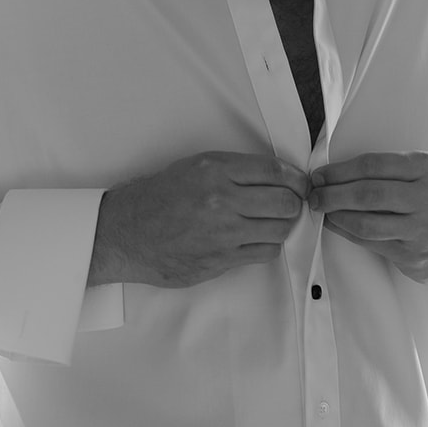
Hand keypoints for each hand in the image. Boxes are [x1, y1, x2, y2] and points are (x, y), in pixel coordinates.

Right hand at [91, 152, 310, 287]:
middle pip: (285, 202)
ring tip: (271, 223)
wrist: (126, 233)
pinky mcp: (221, 258)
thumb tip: (274, 178)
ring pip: (279, 229)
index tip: (301, 184)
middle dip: (294, 203)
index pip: (274, 171)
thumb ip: (232, 171)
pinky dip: (266, 245)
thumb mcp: (193, 168)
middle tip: (290, 205)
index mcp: (215, 170)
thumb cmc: (157, 198)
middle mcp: (222, 199)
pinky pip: (263, 252)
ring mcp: (223, 231)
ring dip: (282, 226)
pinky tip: (255, 239)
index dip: (296, 178)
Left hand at [309, 151, 427, 284]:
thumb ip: (389, 169)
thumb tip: (333, 173)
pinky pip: (372, 244)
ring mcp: (425, 231)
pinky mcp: (417, 257)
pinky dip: (347, 233)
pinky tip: (336, 225)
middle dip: (332, 194)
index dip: (339, 170)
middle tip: (313, 194)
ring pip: (367, 223)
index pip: (374, 165)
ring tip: (321, 210)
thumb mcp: (424, 172)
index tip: (319, 175)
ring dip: (336, 216)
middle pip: (368, 194)